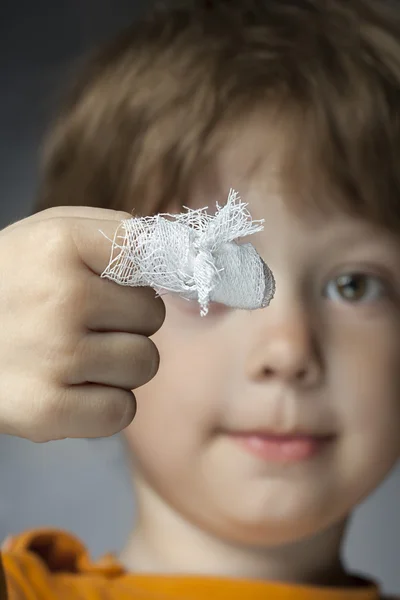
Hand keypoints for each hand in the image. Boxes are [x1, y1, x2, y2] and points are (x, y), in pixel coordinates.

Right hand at [0, 206, 164, 440]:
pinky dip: (105, 404)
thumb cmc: (9, 284)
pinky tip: (72, 388)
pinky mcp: (46, 410)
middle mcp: (61, 298)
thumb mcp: (48, 236)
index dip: (140, 274)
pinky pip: (123, 410)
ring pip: (145, 363)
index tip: (124, 282)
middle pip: (154, 315)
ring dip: (118, 363)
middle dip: (127, 320)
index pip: (153, 255)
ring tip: (73, 355)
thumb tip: (181, 251)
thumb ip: (113, 235)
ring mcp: (54, 357)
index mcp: (61, 244)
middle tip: (84, 322)